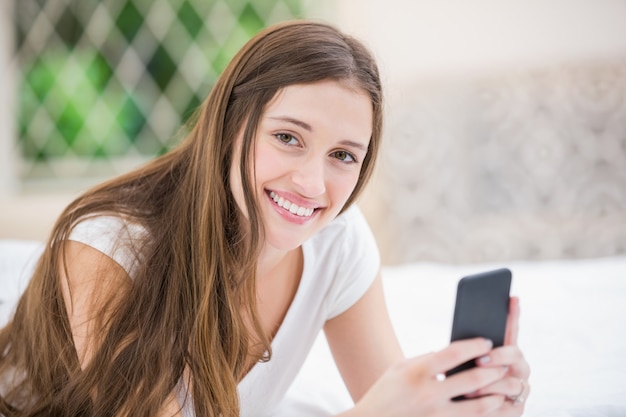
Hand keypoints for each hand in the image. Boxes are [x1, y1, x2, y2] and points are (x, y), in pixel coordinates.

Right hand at [350, 338, 509, 416]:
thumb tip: (447, 353)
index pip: (454, 353)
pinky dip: (486, 414)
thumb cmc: (383, 394)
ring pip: (479, 406)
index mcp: (417, 372)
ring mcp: (436, 416)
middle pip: (472, 379)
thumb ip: (423, 359)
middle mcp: (428, 394)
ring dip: (496, 396)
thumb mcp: (398, 369)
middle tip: (504, 364)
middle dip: (493, 370)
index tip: (487, 342)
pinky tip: (493, 408)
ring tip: (503, 388)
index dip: (474, 346)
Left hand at [471, 296, 530, 415]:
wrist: (461, 410)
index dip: (513, 314)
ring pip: (512, 382)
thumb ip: (467, 349)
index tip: (512, 298)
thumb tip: (462, 328)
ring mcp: (519, 387)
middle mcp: (517, 367)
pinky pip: (508, 404)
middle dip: (498, 356)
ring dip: (490, 384)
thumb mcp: (460, 364)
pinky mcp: (517, 408)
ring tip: (469, 387)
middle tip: (480, 359)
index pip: (511, 329)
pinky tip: (475, 400)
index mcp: (504, 351)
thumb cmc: (460, 383)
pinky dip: (490, 402)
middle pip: (516, 354)